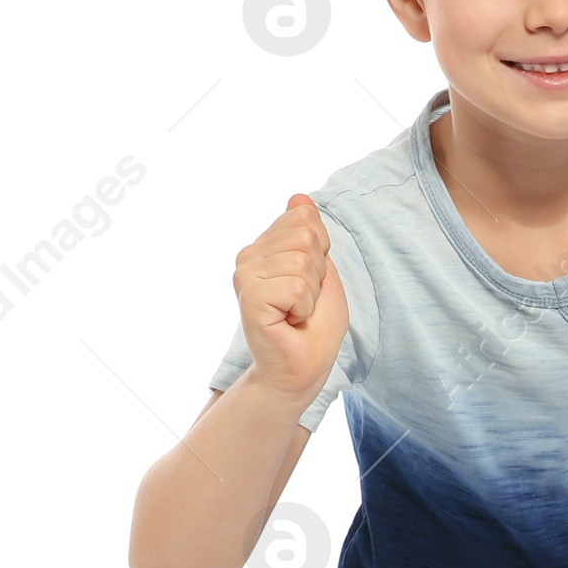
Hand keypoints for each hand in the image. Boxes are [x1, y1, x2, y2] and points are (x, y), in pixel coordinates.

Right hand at [233, 192, 349, 402]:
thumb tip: (298, 196)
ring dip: (311, 294)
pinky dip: (304, 308)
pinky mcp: (249, 296)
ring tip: (295, 314)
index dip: (321, 254)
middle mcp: (248, 256)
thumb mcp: (323, 271)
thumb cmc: (313, 328)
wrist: (301, 371)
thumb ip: (310, 233)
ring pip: (301, 260)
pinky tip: (289, 322)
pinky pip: (295, 285)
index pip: (305, 217)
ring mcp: (244, 274)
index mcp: (265, 246)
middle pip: (305, 235)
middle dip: (317, 274)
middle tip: (303, 303)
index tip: (309, 285)